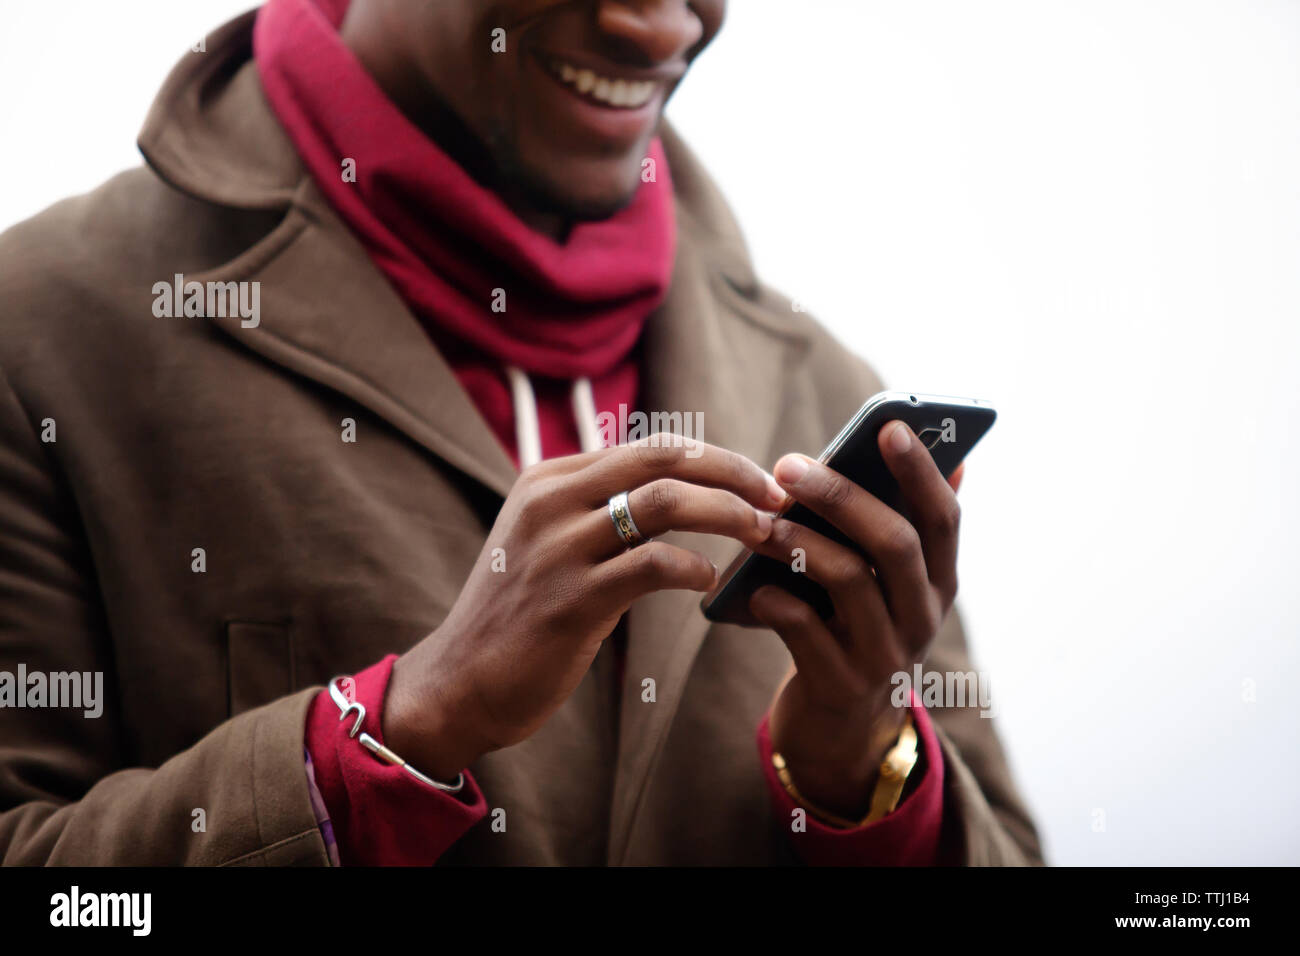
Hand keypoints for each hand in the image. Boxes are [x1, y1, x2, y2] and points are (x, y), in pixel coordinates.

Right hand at [383, 436, 786, 779]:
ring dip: (729, 514)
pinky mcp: (572, 598)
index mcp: (547, 479)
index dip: (713, 460)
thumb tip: (675, 493)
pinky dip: (694, 568)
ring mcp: (559, 547)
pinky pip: (654, 565)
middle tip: (778, 496)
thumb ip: (596, 512)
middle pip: (666, 458)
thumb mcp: (545, 543)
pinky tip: (708, 582)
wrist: (458, 683)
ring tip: (764, 534)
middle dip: (733, 471)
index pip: (650, 447)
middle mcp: (551, 500)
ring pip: (667, 502)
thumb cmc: (517, 616)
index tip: (755, 483)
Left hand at [750, 422, 963, 818]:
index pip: (944, 518)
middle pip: (895, 543)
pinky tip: (752, 588)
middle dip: (842, 497)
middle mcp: (922, 618)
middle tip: (789, 465)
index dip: (921, 471)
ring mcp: (885, 656)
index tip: (889, 426)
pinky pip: (808, 633)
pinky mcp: (842, 686)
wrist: (840, 728)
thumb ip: (907, 525)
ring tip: (759, 521)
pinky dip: (778, 603)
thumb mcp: (889, 584)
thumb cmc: (854, 628)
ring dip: (799, 542)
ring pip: (850, 582)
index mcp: (939, 583)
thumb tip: (956, 456)